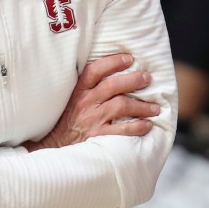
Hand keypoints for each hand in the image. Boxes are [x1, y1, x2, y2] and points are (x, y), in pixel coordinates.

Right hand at [28, 53, 159, 151]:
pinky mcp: (98, 137)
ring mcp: (92, 120)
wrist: (54, 149)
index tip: (129, 58)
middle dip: (133, 80)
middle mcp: (85, 103)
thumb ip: (88, 89)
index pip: (95, 70)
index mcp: (78, 92)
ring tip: (155, 107)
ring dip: (142, 105)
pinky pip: (122, 130)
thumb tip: (112, 76)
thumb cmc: (67, 123)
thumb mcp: (71, 101)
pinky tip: (147, 125)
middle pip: (113, 86)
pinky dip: (138, 127)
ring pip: (121, 105)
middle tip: (147, 79)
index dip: (113, 62)